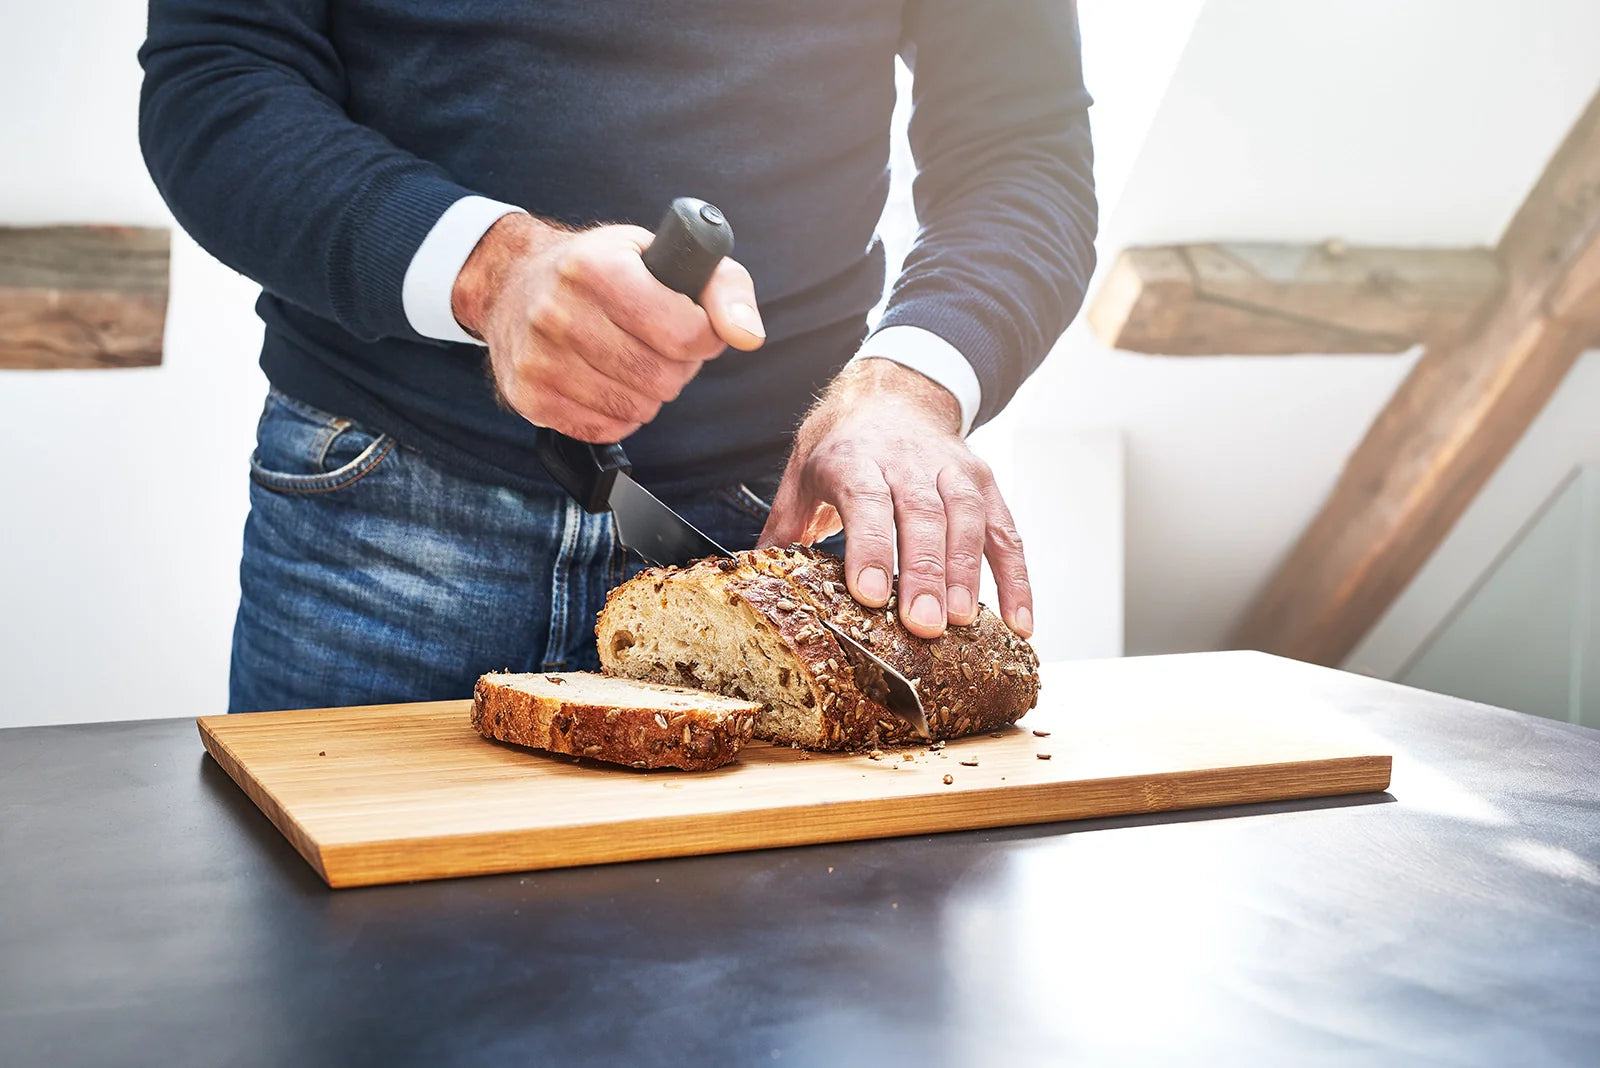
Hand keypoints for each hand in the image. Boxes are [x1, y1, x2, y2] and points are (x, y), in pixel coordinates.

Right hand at [452, 213, 764, 441]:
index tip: (692, 324)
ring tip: (630, 359)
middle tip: (658, 344)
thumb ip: (724, 288)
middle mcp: (557, 312)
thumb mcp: (666, 254)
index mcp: (595, 267)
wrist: (516, 282)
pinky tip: (607, 382)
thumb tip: (747, 336)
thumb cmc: (605, 268)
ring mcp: (538, 358)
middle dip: (676, 366)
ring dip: (648, 392)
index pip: (684, 333)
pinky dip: (618, 414)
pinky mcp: (528, 396)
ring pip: (635, 408)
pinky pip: (603, 429)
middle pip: (661, 378)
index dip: (703, 336)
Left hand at [758, 358, 1033, 640]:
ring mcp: (952, 472)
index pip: (866, 500)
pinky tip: (1018, 623)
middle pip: (922, 516)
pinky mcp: (984, 486)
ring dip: (968, 574)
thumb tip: (751, 578)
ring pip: (967, 520)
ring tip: (964, 623)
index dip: (870, 547)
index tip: (872, 594)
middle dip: (925, 572)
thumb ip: (783, 526)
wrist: (896, 391)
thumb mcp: (803, 472)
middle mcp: (908, 462)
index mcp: (855, 458)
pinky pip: (1006, 533)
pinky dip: (1016, 579)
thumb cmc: (844, 442)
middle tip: (923, 624)